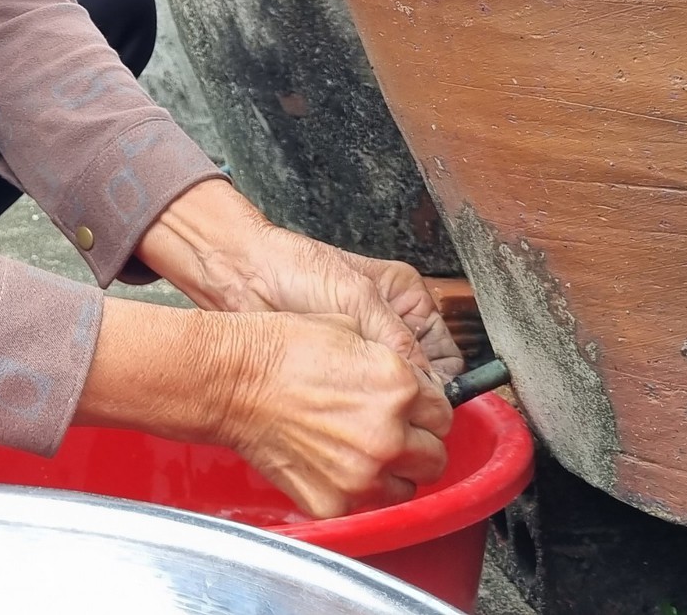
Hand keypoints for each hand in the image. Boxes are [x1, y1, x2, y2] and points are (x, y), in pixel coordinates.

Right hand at [77, 302, 451, 518]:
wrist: (230, 380)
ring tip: (361, 448)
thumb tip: (415, 383)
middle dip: (418, 442)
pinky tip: (332, 460)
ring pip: (407, 487)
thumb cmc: (280, 349)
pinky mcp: (334, 500)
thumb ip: (394, 362)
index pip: (445, 413)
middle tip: (391, 430)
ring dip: (392, 470)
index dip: (426, 408)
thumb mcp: (350, 330)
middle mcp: (388, 435)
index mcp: (400, 387)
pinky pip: (365, 504)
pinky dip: (354, 488)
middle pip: (434, 456)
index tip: (412, 409)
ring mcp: (361, 473)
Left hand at [137, 178, 462, 380]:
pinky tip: (341, 411)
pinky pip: (358, 403)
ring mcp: (363, 355)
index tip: (424, 411)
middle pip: (420, 386)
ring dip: (379, 410)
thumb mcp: (356, 296)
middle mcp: (391, 331)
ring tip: (362, 412)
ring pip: (389, 400)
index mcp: (409, 303)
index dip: (437, 388)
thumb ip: (395, 338)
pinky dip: (354, 412)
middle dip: (409, 403)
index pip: (444, 359)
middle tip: (392, 417)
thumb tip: (427, 386)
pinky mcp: (336, 375)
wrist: (242, 275)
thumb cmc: (296, 269)